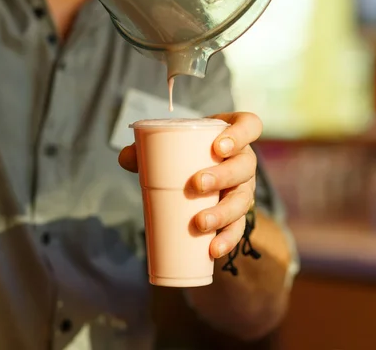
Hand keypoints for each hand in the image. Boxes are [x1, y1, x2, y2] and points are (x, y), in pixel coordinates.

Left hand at [118, 112, 261, 258]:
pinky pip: (239, 227)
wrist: (190, 173)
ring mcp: (244, 188)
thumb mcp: (167, 145)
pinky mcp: (238, 213)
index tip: (218, 146)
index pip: (249, 126)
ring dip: (224, 213)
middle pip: (245, 166)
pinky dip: (227, 239)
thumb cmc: (182, 153)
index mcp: (233, 135)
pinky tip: (214, 249)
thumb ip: (144, 150)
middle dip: (223, 176)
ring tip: (201, 223)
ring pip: (243, 200)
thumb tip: (125, 158)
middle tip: (197, 184)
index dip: (240, 134)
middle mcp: (244, 160)